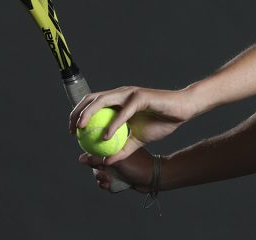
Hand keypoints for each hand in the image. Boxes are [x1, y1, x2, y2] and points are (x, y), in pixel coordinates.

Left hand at [69, 85, 198, 163]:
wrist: (182, 112)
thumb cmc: (162, 122)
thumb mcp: (138, 140)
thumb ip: (121, 148)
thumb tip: (105, 162)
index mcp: (118, 101)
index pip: (92, 103)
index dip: (78, 114)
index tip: (72, 132)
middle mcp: (121, 94)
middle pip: (92, 98)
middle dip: (78, 112)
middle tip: (73, 130)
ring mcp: (130, 93)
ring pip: (103, 100)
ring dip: (89, 113)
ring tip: (81, 128)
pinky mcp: (141, 97)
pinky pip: (124, 111)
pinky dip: (113, 123)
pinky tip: (106, 135)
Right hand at [80, 147, 155, 192]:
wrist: (154, 178)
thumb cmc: (138, 166)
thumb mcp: (117, 162)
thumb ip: (98, 160)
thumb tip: (81, 158)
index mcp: (116, 145)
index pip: (98, 148)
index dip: (91, 156)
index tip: (90, 162)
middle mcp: (116, 154)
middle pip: (97, 163)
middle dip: (97, 171)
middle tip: (101, 175)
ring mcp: (118, 165)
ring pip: (102, 173)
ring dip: (102, 179)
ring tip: (106, 182)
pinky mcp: (120, 175)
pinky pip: (108, 180)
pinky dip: (107, 184)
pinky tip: (109, 186)